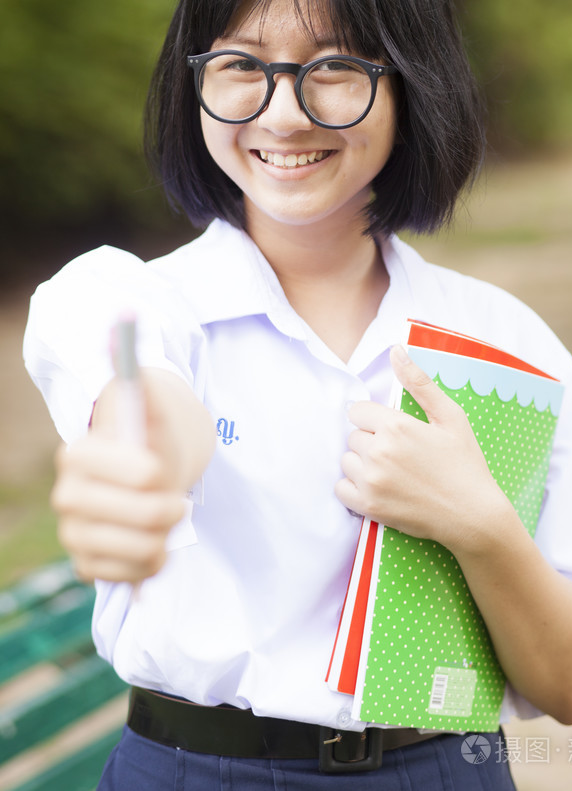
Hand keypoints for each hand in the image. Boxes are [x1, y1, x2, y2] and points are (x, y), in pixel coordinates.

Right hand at [51, 370, 213, 583]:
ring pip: (137, 549)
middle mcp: (68, 495)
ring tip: (165, 520)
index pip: (130, 471)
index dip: (151, 474)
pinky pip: (130, 576)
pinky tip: (152, 544)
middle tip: (177, 502)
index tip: (160, 469)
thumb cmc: (146, 440)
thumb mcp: (149, 408)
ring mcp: (74, 533)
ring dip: (164, 536)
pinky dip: (151, 564)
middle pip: (138, 514)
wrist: (144, 478)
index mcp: (78, 453)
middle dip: (167, 509)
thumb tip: (126, 321)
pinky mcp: (87, 564)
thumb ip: (141, 376)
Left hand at [335, 345, 506, 549]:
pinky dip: (353, 488)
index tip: (393, 431)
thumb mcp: (450, 416)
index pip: (358, 410)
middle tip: (399, 454)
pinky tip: (377, 487)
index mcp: (396, 425)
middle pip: (353, 435)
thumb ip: (419, 382)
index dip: (375, 419)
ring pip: (347, 460)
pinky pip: (341, 489)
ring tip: (390, 471)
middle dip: (371, 440)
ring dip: (362, 464)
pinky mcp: (368, 506)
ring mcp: (371, 481)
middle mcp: (379, 451)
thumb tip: (396, 350)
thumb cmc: (464, 463)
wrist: (473, 515)